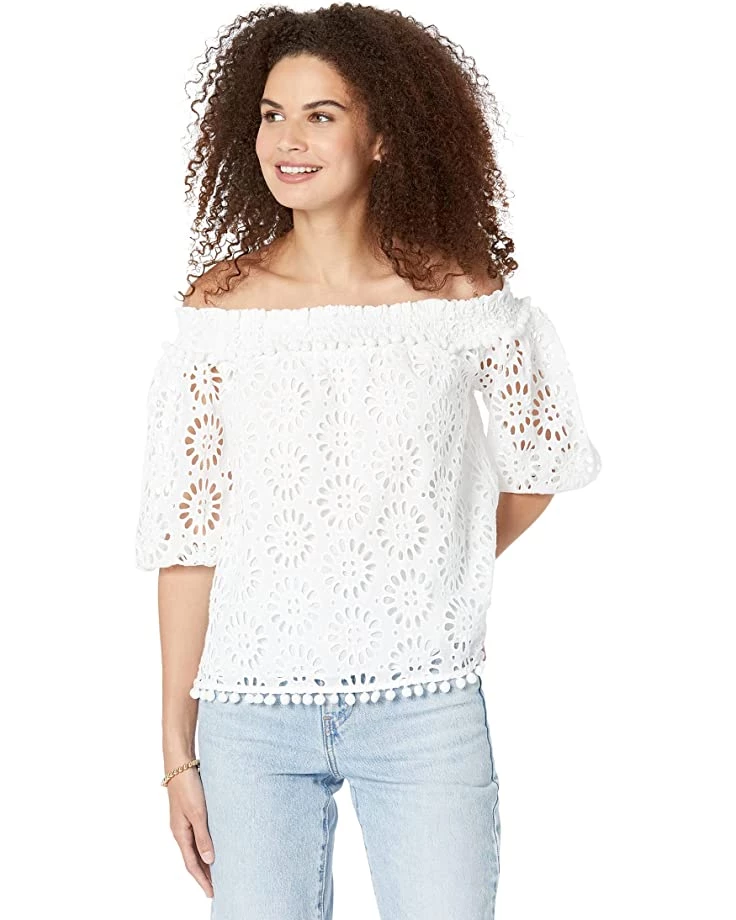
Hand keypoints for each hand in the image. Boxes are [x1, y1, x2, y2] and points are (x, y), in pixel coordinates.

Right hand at [166, 766, 214, 898]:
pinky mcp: (190, 812)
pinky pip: (196, 836)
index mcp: (180, 833)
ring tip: (216, 872)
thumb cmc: (188, 786)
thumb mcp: (198, 813)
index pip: (191, 864)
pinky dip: (204, 846)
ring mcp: (184, 821)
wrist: (180, 763)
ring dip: (204, 861)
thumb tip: (209, 861)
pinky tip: (213, 845)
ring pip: (194, 848)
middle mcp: (180, 830)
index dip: (202, 880)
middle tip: (216, 888)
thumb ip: (203, 837)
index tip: (212, 893)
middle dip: (203, 875)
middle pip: (192, 859)